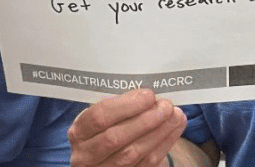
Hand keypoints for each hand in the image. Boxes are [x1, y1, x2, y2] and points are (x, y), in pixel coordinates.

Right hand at [68, 89, 185, 166]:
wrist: (106, 157)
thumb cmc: (107, 128)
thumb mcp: (104, 117)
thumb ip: (120, 106)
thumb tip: (149, 95)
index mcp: (79, 131)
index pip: (98, 117)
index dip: (125, 105)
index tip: (148, 95)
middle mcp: (85, 155)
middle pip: (115, 138)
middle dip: (145, 120)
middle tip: (166, 106)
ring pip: (132, 154)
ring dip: (159, 132)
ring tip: (175, 115)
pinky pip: (146, 164)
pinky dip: (163, 145)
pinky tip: (173, 130)